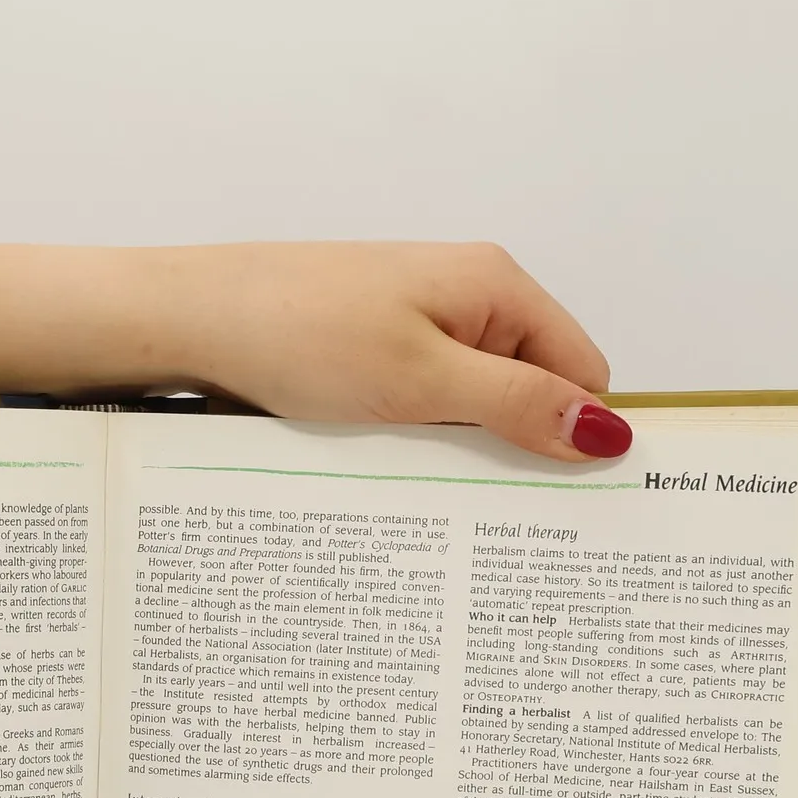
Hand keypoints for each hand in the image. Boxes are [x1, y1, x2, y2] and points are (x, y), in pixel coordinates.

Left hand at [161, 241, 629, 460]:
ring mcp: (416, 321)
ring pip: (474, 401)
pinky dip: (420, 436)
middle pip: (532, 387)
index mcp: (495, 286)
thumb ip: (517, 403)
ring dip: (463, 447)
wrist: (193, 319)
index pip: (582, 369)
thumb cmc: (300, 332)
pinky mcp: (374, 347)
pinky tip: (393, 465)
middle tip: (495, 511)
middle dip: (519, 447)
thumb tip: (604, 430)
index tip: (567, 500)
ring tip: (434, 488)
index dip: (579, 433)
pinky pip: (425, 402)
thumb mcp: (422, 380)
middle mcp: (465, 295)